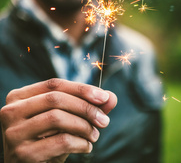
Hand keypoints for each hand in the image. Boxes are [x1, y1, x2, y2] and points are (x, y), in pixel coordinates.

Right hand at [0, 78, 116, 162]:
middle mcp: (11, 111)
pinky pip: (59, 141)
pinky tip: (86, 147)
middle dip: (85, 107)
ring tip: (95, 134)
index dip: (81, 88)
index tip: (104, 97)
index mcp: (19, 96)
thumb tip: (111, 97)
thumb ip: (85, 106)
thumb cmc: (46, 140)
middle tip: (104, 119)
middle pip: (55, 99)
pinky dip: (79, 143)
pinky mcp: (22, 153)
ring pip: (57, 118)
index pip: (54, 84)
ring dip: (83, 126)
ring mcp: (14, 132)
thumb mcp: (63, 119)